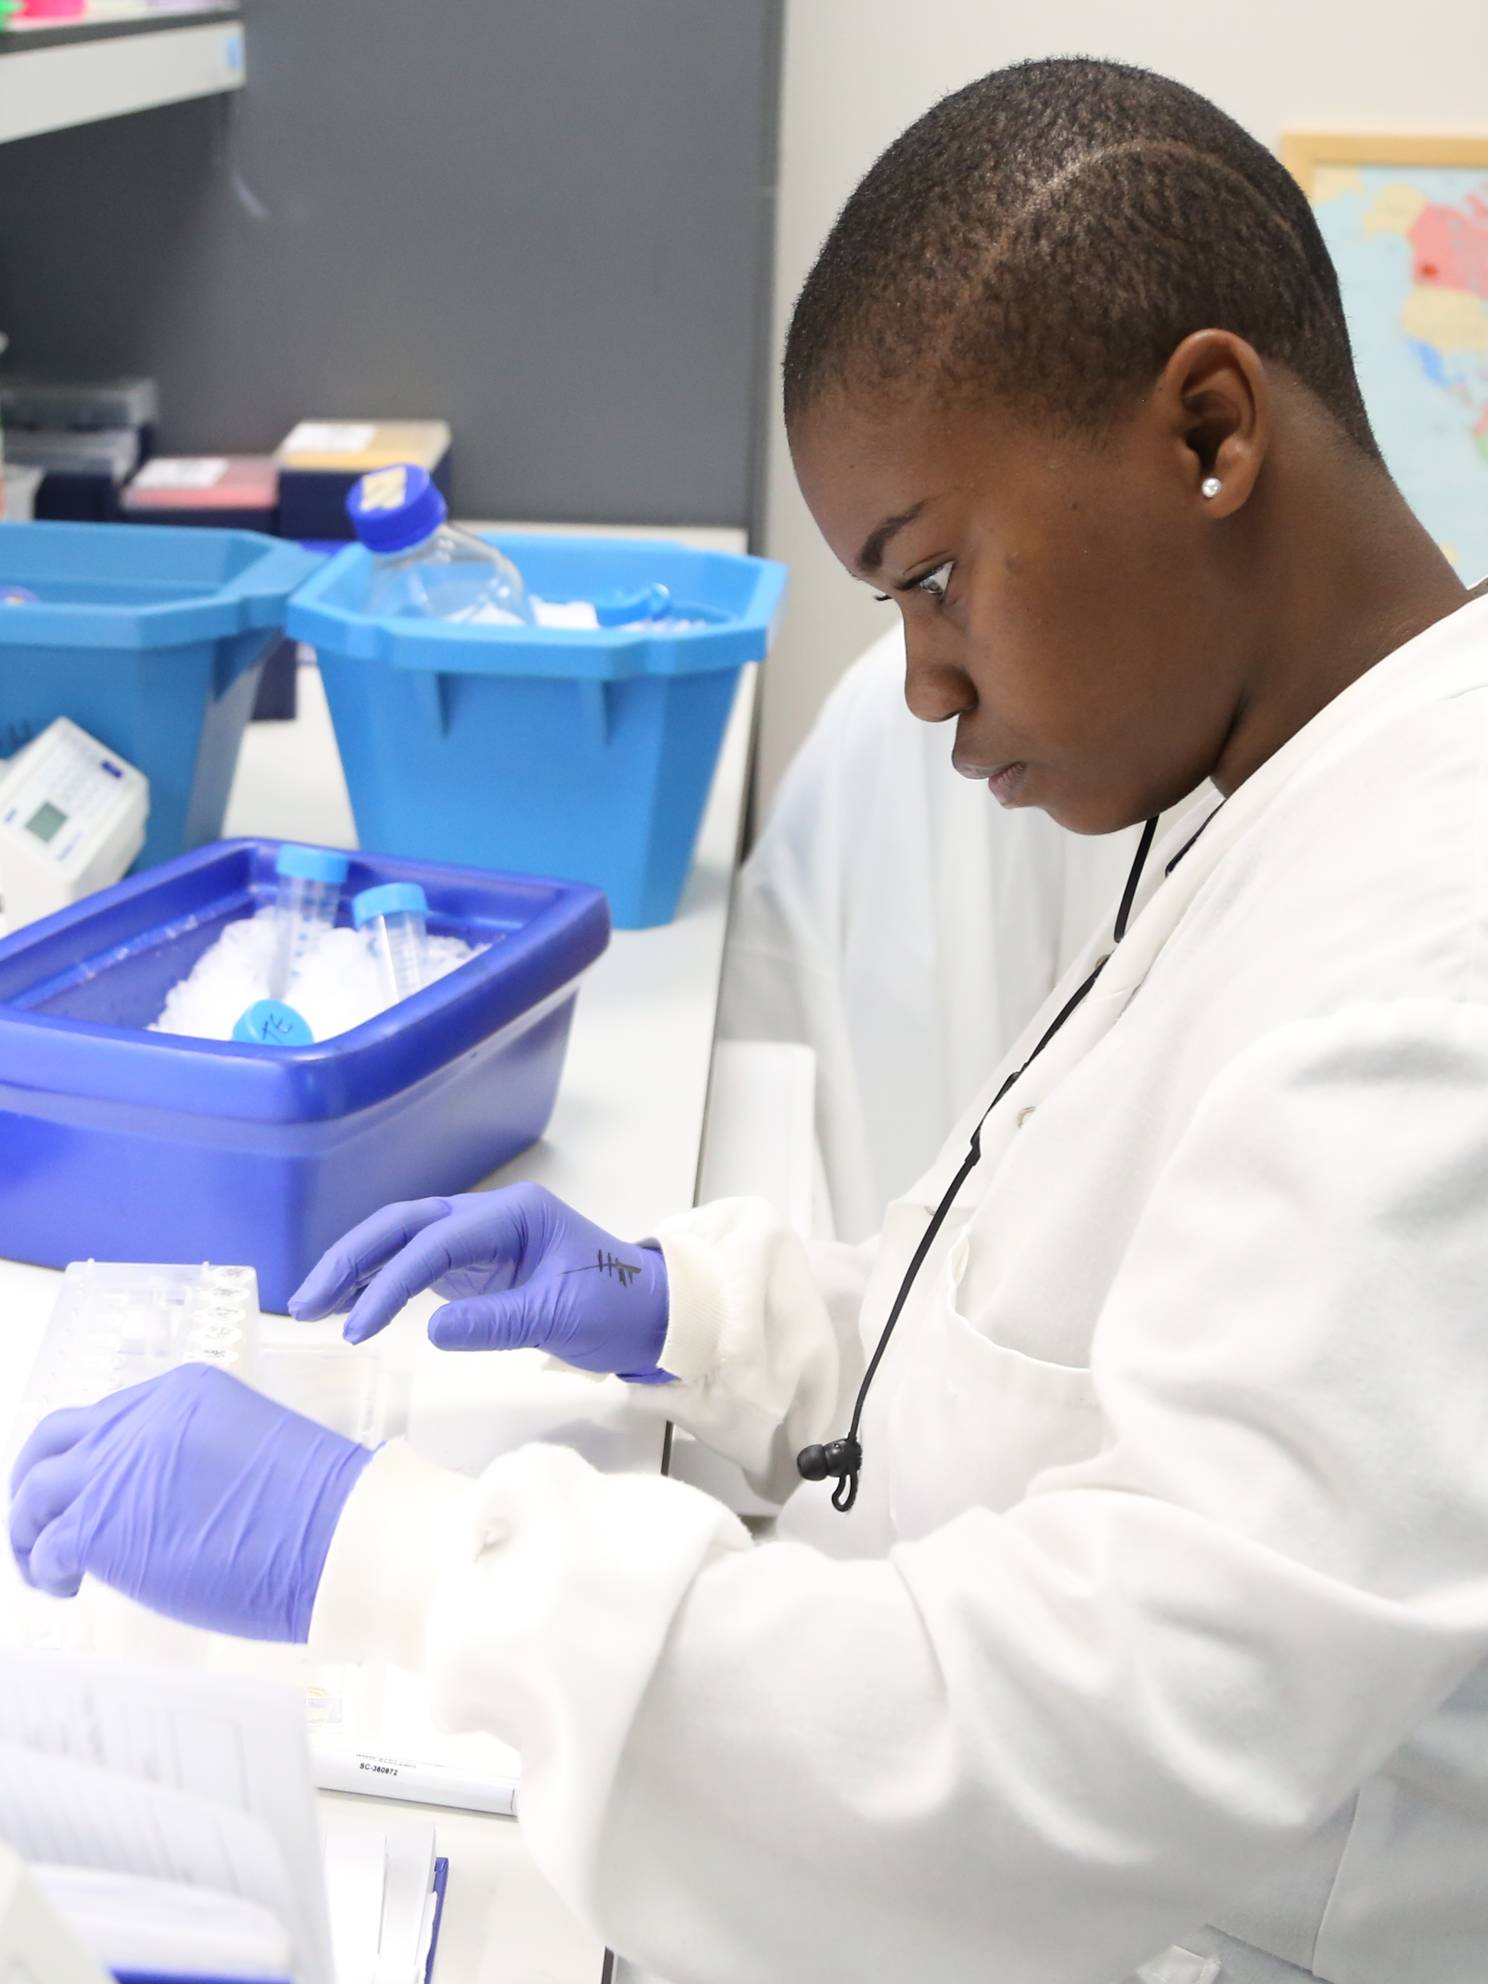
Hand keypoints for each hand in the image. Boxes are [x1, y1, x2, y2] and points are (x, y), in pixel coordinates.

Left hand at [8, 1365, 372, 1642]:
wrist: (335, 1535)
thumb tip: (156, 1501)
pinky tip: (66, 1586)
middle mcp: (139, 1419)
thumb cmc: (314, 1510)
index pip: (109, 1416)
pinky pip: (46, 1547)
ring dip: (29, 1531)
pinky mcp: (100, 1526)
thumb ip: (189, 1458)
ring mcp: (115, 1469)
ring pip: (35, 1494)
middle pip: (55, 1442)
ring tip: (46, 1568)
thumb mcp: (245, 1450)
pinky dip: (45, 1569)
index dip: (90, 1457)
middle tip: (36, 1520)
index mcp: (181, 1392)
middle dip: (34, 1482)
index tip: (89, 1488)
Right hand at [290, 1184, 672, 1381]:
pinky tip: (350, 1306)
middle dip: (352, 1258)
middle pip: (406, 1225)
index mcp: (514, 1215)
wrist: (652, 1312)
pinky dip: (381, 1282)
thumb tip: (429, 1330)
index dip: (392, 1281)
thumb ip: (497, 1322)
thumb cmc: (618, 1307)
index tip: (359, 1327)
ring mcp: (480, 1238)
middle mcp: (490, 1216)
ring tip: (311, 1305)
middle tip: (306, 1302)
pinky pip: (417, 1265)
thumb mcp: (562, 1317)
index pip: (437, 1241)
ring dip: (357, 1267)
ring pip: (404, 1240)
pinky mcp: (476, 1265)